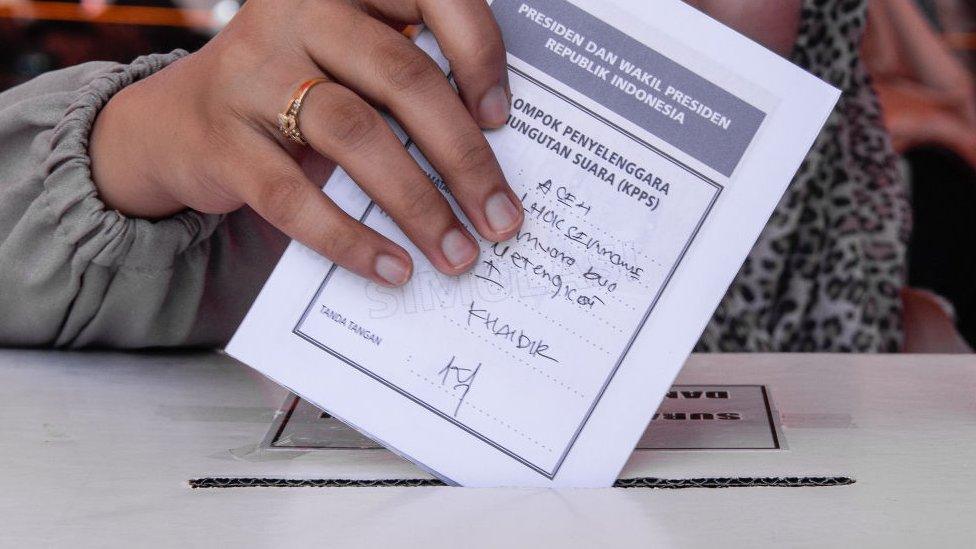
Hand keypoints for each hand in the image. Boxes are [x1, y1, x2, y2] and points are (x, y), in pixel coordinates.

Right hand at [89, 0, 523, 286]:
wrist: (179, 122)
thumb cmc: (297, 91)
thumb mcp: (353, 64)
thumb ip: (411, 77)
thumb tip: (496, 148)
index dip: (478, 55)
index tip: (502, 120)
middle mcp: (299, 13)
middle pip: (403, 78)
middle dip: (465, 159)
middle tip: (502, 218)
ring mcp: (254, 73)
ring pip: (356, 134)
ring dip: (419, 204)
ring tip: (458, 253)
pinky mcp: (223, 141)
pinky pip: (294, 197)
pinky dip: (351, 239)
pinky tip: (393, 269)